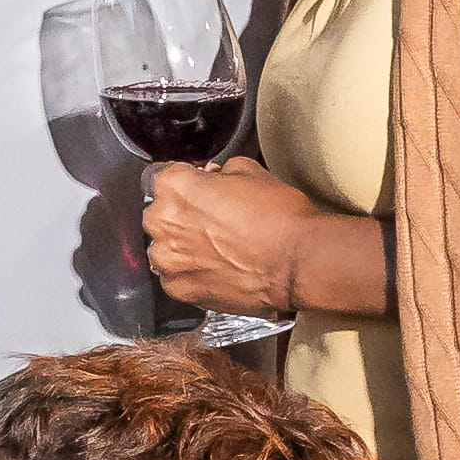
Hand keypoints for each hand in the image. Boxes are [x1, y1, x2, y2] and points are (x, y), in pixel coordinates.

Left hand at [139, 159, 325, 314]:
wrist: (298, 263)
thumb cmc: (279, 218)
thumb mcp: (252, 171)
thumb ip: (220, 171)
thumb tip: (214, 176)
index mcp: (174, 187)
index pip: (161, 177)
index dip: (184, 181)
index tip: (197, 188)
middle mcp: (162, 222)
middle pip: (160, 213)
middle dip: (182, 214)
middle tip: (215, 220)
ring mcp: (167, 259)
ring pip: (165, 247)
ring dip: (184, 245)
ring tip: (219, 248)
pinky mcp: (179, 289)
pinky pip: (175, 275)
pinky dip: (191, 272)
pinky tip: (218, 268)